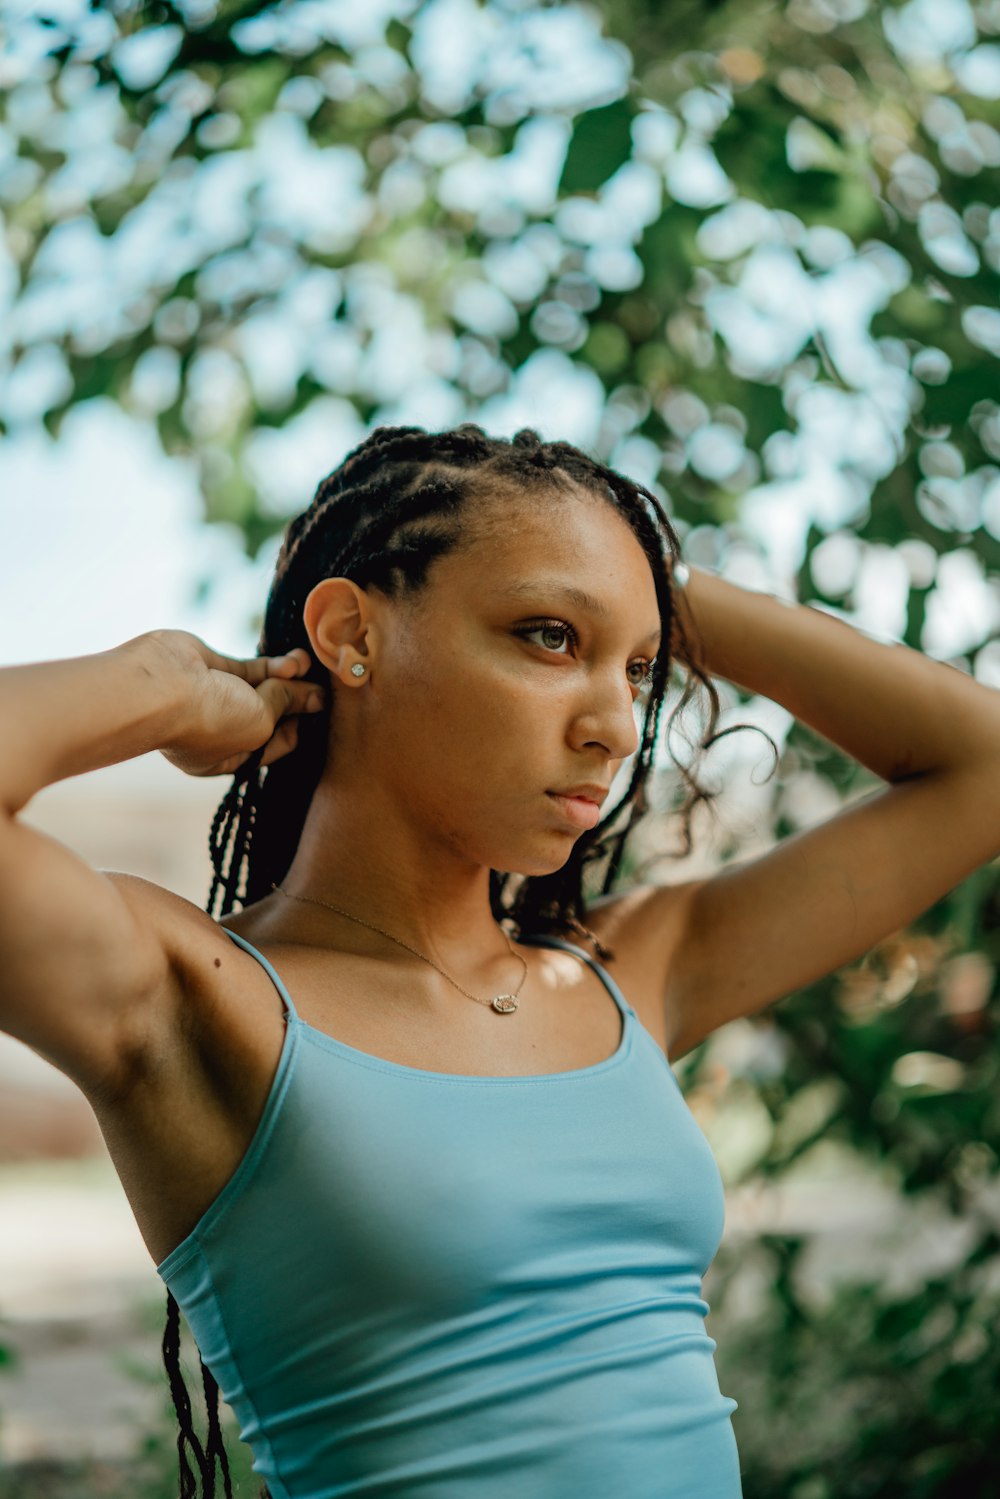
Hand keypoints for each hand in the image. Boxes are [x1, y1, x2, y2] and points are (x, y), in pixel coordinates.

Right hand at [146, 630, 326, 777]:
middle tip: (323, 687)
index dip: (299, 728)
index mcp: (226, 759)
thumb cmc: (209, 721)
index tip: (322, 714)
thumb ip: (288, 704)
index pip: (272, 746)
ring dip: (288, 676)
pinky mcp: (211, 668)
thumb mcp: (260, 720)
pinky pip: (250, 668)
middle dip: (296, 700)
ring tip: (307, 664)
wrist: (161, 688)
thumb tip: (318, 697)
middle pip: (270, 714)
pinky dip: (272, 664)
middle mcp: (220, 730)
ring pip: (262, 687)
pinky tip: (294, 660)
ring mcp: (215, 698)